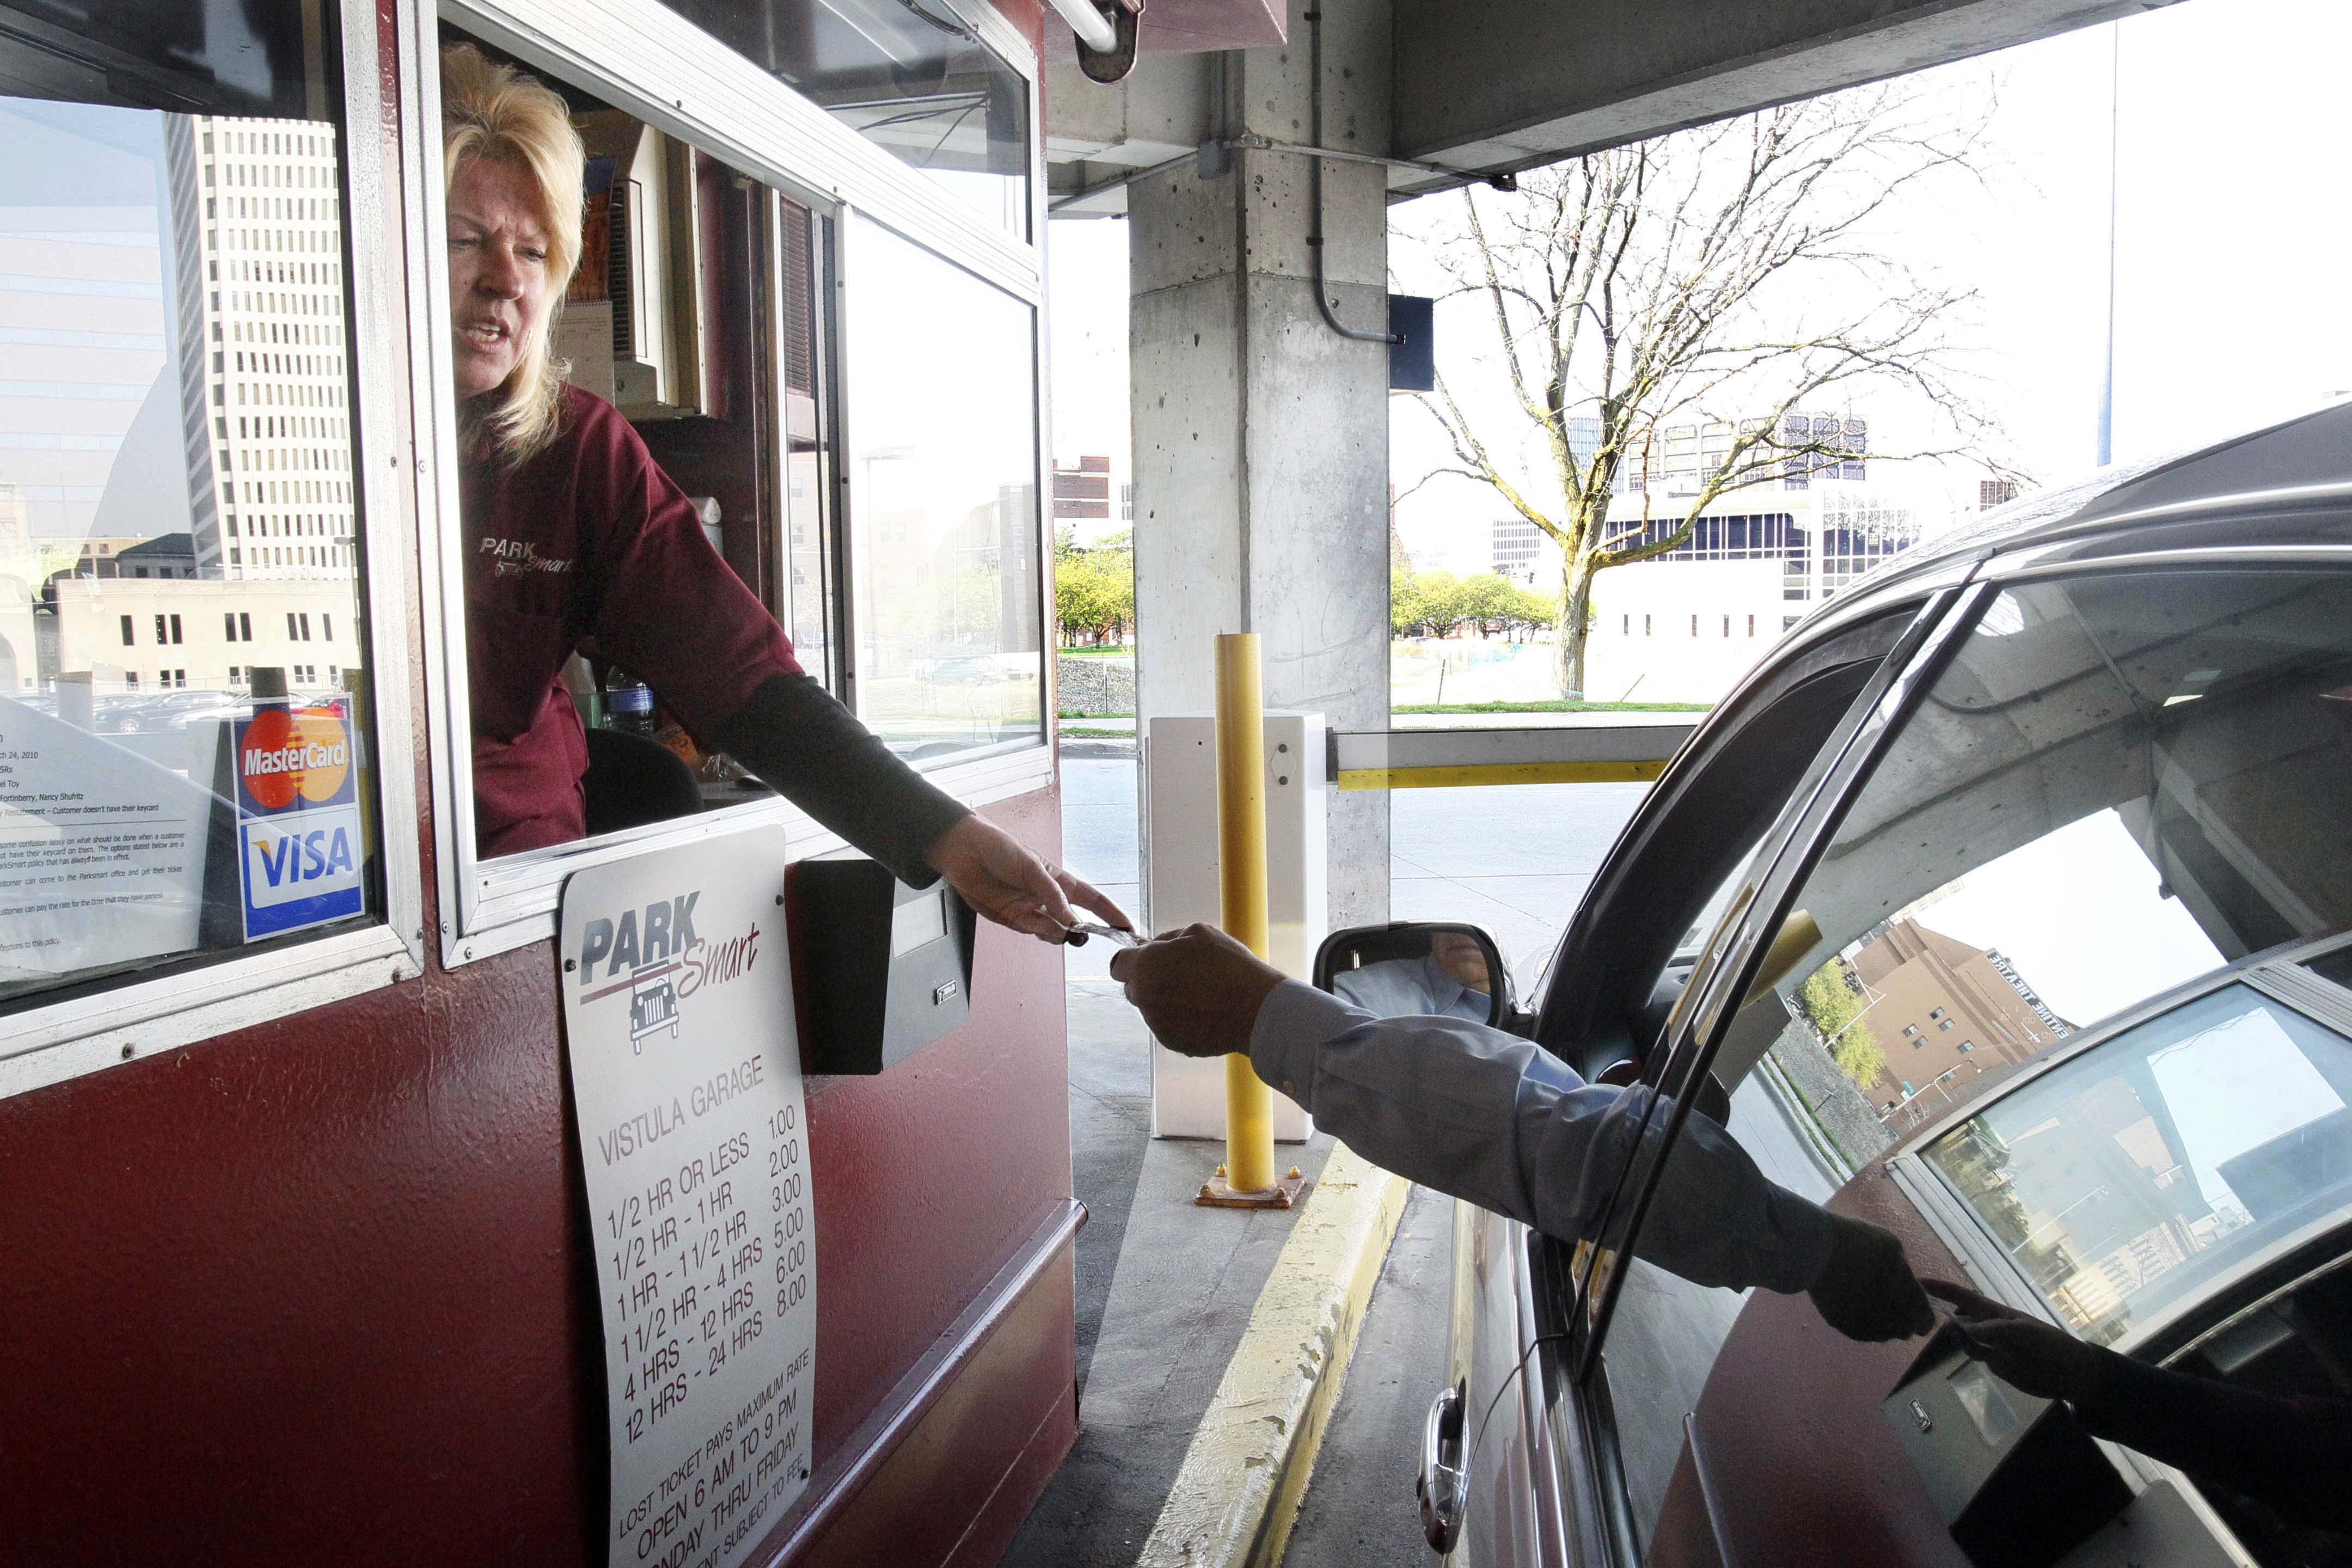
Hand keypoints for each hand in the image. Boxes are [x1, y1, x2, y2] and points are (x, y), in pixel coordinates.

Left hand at [924, 815, 1131, 941]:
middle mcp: (1048, 898)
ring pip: (1054, 931)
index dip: (1112, 914)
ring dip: (1060, 933)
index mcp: (1059, 880)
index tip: (1128, 929)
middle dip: (1087, 931)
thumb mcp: (1033, 868)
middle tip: (1090, 937)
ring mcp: (1031, 910)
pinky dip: (1039, 932)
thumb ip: (1053, 896)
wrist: (963, 851)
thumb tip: (1072, 921)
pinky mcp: (1012, 919)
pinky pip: (1032, 932)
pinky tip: (1038, 926)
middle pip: (1076, 921)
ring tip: (1063, 929)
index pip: (1093, 899)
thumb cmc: (1000, 848)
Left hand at [1108, 923, 1286, 1057]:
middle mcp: (1145, 998)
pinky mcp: (1171, 1042)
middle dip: (1149, 980)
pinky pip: (1167, 1027)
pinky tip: (1205, 1011)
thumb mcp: (1198, 933)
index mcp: (1146, 967)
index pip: (1118, 965)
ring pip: (1152, 1008)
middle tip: (1179, 973)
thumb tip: (1153, 946)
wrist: (1255, 1009)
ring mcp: (1157, 1024)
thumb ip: (1166, 938)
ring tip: (1200, 993)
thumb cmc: (1229, 966)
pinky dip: (1180, 1020)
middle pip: (1133, 988)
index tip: (1146, 959)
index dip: (1132, 960)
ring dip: (1166, 1000)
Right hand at [1807, 1213, 1934, 1341]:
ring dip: (1877, 1317)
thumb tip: (1900, 1280)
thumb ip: (1903, 1272)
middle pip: (1902, 1329)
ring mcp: (1865, 1330)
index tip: (1908, 1296)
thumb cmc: (1864, 1246)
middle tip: (1884, 1291)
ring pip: (1878, 1330)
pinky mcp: (1841, 1327)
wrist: (1820, 1252)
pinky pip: (1855, 1325)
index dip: (1919, 1310)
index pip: (1925, 1323)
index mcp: (1912, 1306)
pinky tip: (1846, 1294)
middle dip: (1898, 1315)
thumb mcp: (1894, 1249)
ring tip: (1862, 1291)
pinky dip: (1854, 1314)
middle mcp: (1892, 1325)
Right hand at [1923, 1278, 2110, 1401]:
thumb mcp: (2022, 1331)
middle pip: (1956, 1317)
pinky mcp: (1994, 1362)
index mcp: (1994, 1311)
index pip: (1961, 1296)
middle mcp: (1988, 1325)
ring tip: (1968, 1343)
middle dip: (1942, 1316)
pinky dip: (1969, 1353)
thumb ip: (1991, 1329)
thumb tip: (1961, 1330)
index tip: (1917, 1282)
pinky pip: (1973, 1355)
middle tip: (1929, 1322)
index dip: (1940, 1288)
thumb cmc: (2049, 1344)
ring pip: (1962, 1338)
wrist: (2070, 1374)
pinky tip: (1979, 1356)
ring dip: (1958, 1339)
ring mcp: (1990, 1344)